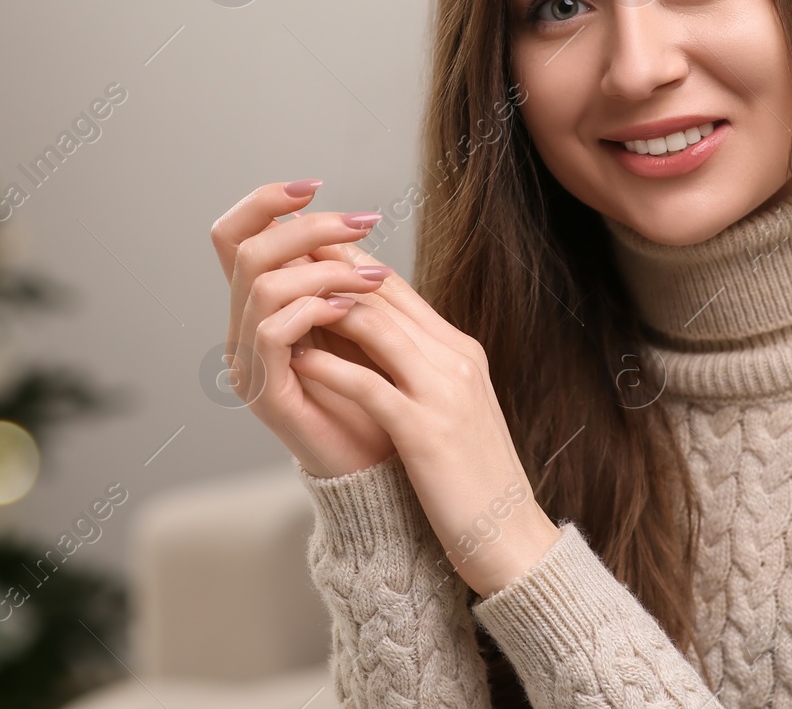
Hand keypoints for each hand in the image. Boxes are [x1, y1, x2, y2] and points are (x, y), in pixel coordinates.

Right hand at [210, 180, 397, 478]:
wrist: (382, 464)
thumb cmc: (375, 389)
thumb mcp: (357, 318)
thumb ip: (338, 276)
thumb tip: (343, 223)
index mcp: (259, 304)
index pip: (233, 236)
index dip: (265, 201)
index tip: (314, 187)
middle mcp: (243, 329)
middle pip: (247, 249)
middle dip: (309, 227)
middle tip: (365, 223)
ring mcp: (249, 362)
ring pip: (262, 285)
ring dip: (325, 269)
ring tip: (373, 278)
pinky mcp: (267, 393)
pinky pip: (272, 333)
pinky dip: (313, 310)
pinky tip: (353, 309)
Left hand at [286, 239, 562, 597]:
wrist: (512, 539)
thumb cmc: (472, 480)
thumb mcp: (450, 409)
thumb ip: (418, 370)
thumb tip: (369, 344)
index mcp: (459, 351)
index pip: (397, 288)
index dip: (348, 263)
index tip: (304, 252)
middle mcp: (455, 360)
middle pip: (384, 295)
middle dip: (328, 273)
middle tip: (279, 258)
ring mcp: (444, 392)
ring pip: (376, 327)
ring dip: (323, 309)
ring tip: (279, 301)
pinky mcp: (427, 431)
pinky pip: (369, 386)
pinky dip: (330, 369)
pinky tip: (297, 362)